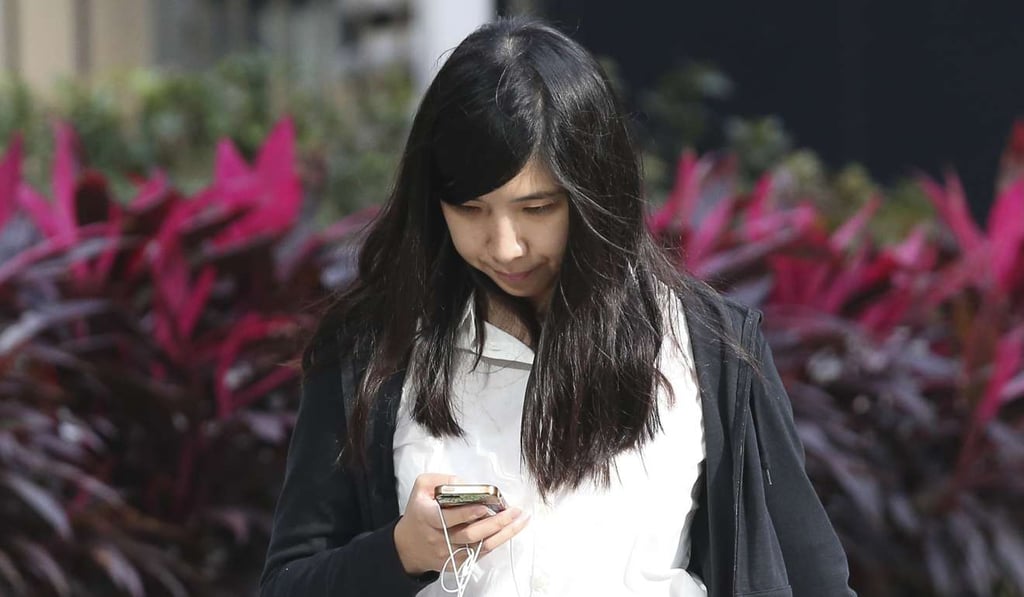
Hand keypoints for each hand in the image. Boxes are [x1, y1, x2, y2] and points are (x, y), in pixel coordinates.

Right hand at [393, 473, 530, 574]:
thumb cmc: (419, 512)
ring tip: (520, 520)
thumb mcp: (422, 488)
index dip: (468, 513)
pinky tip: (510, 531)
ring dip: (503, 534)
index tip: (486, 506)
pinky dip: (496, 542)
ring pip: (479, 547)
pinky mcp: (456, 563)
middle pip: (470, 534)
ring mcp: (448, 554)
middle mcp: (438, 538)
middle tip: (514, 512)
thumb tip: (465, 483)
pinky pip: (479, 554)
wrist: (408, 546)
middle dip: (495, 523)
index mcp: (427, 517)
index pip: (448, 518)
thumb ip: (442, 480)